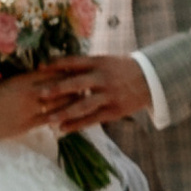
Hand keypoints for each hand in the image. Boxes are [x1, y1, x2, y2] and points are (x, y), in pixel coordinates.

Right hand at [0, 68, 83, 147]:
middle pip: (59, 87)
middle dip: (75, 86)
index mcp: (23, 79)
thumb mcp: (7, 83)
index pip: (52, 73)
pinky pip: (49, 119)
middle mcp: (29, 92)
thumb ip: (24, 81)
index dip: (67, 72)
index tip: (79, 71)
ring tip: (84, 100)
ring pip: (58, 104)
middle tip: (89, 85)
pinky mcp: (27, 124)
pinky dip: (61, 117)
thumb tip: (40, 77)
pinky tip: (70, 117)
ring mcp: (29, 109)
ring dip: (72, 102)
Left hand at [32, 52, 150, 129]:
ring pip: (84, 105)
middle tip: (40, 94)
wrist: (151, 80)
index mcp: (100, 63)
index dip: (56, 64)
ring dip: (64, 112)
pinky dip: (77, 125)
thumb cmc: (123, 69)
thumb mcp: (106, 61)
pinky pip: (93, 119)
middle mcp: (103, 78)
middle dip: (57, 89)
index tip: (39, 68)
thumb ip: (86, 65)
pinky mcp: (114, 111)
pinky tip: (63, 129)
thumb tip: (61, 66)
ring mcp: (109, 96)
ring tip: (48, 119)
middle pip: (77, 84)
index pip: (74, 62)